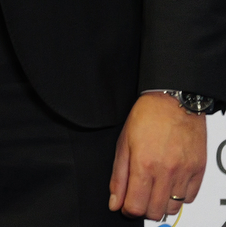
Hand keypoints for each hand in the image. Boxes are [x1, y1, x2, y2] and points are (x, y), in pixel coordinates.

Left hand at [111, 92, 206, 218]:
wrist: (174, 103)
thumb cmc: (147, 117)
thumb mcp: (123, 144)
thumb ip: (118, 176)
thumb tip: (115, 201)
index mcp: (143, 165)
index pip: (135, 206)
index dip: (128, 210)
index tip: (125, 206)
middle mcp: (166, 171)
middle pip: (155, 211)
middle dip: (144, 209)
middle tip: (139, 198)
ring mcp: (184, 172)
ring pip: (173, 208)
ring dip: (162, 205)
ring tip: (154, 191)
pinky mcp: (198, 171)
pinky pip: (190, 198)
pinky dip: (179, 197)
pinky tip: (170, 185)